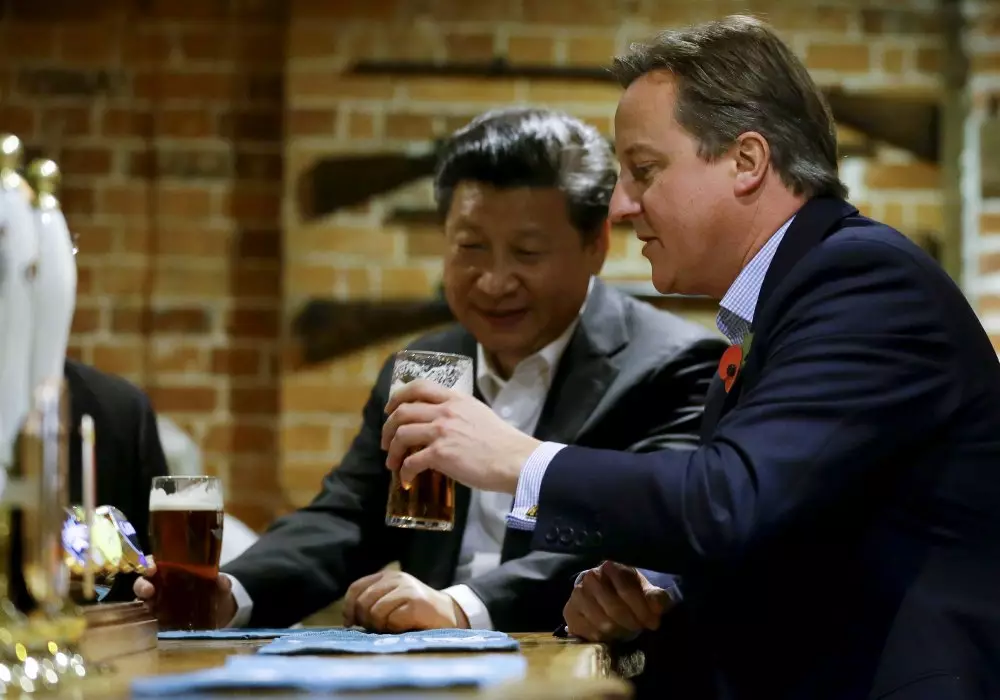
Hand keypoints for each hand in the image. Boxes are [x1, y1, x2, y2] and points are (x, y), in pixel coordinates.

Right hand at [133, 557, 236, 628]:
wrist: (220, 613)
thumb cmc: (215, 592)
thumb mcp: (221, 586)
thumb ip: (222, 583)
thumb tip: (222, 580)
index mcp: (173, 571)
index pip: (154, 564)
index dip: (148, 564)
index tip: (151, 567)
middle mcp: (162, 586)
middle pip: (144, 583)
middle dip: (142, 585)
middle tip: (148, 589)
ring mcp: (160, 605)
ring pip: (143, 602)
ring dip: (143, 603)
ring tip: (149, 605)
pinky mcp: (162, 622)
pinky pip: (150, 621)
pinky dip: (149, 621)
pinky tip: (154, 622)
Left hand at [342, 570, 469, 631]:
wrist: (449, 615)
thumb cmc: (416, 612)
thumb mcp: (392, 601)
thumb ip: (373, 603)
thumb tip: (349, 620)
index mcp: (386, 576)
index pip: (356, 588)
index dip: (349, 607)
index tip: (351, 624)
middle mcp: (396, 578)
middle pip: (363, 601)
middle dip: (365, 620)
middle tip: (377, 628)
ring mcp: (407, 589)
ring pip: (375, 612)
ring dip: (381, 626)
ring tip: (393, 627)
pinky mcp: (416, 603)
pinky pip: (392, 620)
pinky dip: (395, 628)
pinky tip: (405, 627)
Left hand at [381, 379, 540, 493]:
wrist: (514, 459)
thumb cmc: (502, 441)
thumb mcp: (479, 414)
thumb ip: (459, 413)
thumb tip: (444, 423)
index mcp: (455, 399)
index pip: (419, 386)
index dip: (398, 396)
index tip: (390, 409)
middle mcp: (445, 411)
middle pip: (402, 411)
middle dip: (387, 427)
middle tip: (386, 441)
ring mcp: (441, 431)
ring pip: (401, 435)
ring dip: (392, 451)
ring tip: (392, 463)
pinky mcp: (440, 454)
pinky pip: (411, 462)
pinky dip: (404, 472)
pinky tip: (407, 479)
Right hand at [563, 561, 673, 642]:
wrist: (601, 592)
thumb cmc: (626, 591)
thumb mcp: (644, 590)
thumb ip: (656, 597)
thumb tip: (657, 609)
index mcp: (610, 567)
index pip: (628, 591)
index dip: (643, 610)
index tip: (653, 623)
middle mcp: (590, 578)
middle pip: (615, 609)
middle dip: (632, 623)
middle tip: (639, 628)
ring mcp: (577, 595)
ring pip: (603, 623)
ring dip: (618, 632)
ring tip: (625, 630)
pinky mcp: (569, 612)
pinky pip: (589, 632)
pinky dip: (603, 638)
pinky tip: (610, 634)